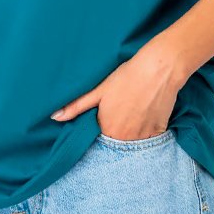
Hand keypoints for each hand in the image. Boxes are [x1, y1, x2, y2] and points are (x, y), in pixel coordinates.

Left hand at [49, 40, 186, 140]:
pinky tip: (143, 115)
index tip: (101, 120)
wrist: (159, 70)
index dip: (98, 131)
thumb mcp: (98, 90)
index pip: (98, 141)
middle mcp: (125, 138)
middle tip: (119, 114)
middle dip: (114, 134)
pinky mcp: (159, 133)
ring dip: (129, 135)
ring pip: (132, 144)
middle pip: (115, 143)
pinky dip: (144, 132)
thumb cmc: (126, 77)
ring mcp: (144, 138)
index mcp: (107, 129)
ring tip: (131, 114)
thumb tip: (54, 118)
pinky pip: (148, 140)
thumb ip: (76, 107)